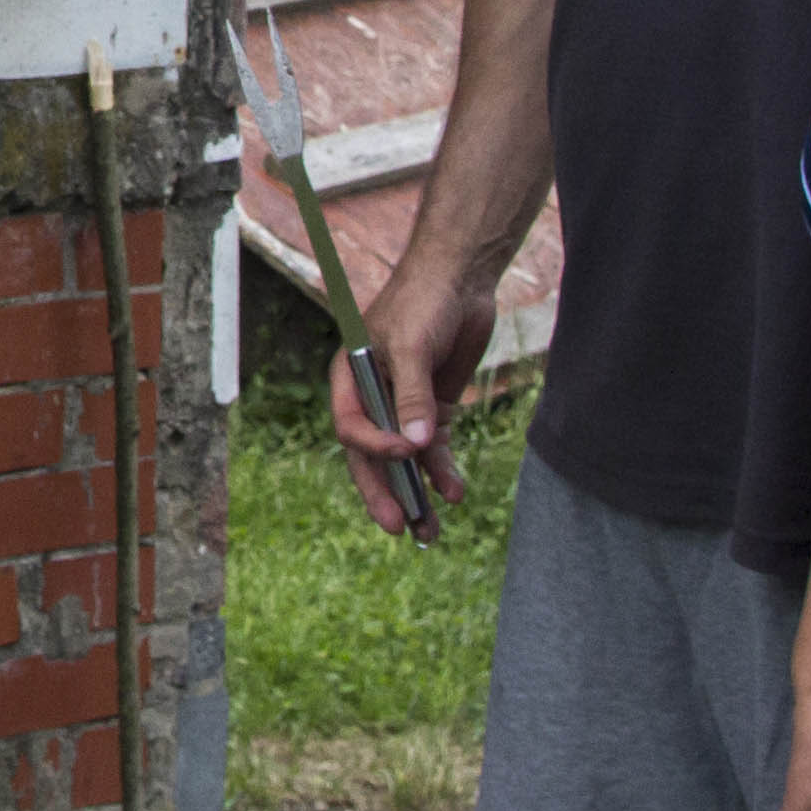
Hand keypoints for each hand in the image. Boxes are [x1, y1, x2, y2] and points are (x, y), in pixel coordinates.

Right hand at [330, 252, 496, 537]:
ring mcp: (404, 404)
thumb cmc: (424, 301)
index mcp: (350, 378)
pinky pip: (434, 448)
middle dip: (385, 492)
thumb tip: (414, 448)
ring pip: (405, 460)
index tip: (405, 453)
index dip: (374, 447)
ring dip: (417, 492)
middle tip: (397, 528)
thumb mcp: (413, 347)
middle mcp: (373, 396)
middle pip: (372, 456)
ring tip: (431, 531)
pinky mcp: (434, 407)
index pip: (350, 427)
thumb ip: (412, 397)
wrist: (461, 278)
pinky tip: (454, 492)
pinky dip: (442, 470)